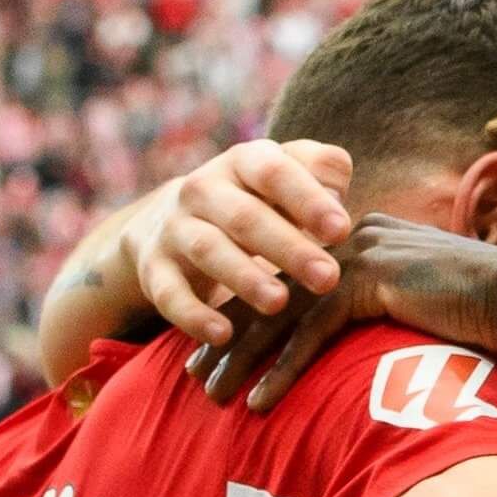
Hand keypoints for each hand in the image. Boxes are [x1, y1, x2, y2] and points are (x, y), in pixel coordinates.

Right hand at [123, 140, 352, 345]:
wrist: (173, 219)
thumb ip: (322, 171)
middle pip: (244, 216)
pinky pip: (169, 293)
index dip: (307, 200)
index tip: (342, 231)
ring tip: (278, 303)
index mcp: (244, 162)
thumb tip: (336, 193)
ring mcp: (175, 228)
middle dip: (287, 248)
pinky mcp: (155, 269)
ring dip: (244, 278)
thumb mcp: (290, 174)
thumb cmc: (260, 198)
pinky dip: (193, 315)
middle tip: (327, 278)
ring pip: (207, 250)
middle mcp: (204, 189)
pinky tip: (223, 334)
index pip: (274, 172)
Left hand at [188, 214, 496, 409]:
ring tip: (209, 394)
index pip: (293, 276)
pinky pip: (309, 333)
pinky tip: (256, 405)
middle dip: (229, 333)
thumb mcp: (431, 304)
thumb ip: (396, 311)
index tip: (223, 346)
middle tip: (195, 371)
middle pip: (273, 289)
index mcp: (368, 236)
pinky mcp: (367, 283)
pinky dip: (280, 372)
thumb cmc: (495, 312)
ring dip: (240, 356)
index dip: (253, 313)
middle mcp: (355, 237)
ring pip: (279, 311)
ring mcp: (359, 255)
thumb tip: (380, 347)